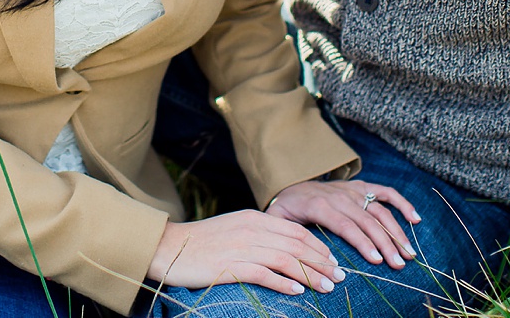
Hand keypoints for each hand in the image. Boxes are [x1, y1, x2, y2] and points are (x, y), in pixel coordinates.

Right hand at [147, 211, 344, 295]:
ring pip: (287, 259)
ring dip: (311, 275)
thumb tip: (283, 248)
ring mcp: (242, 247)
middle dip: (322, 261)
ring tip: (327, 287)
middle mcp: (251, 229)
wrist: (169, 246)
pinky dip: (284, 282)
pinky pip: (264, 274)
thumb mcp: (233, 229)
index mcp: (253, 218)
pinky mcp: (231, 265)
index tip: (332, 260)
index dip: (317, 245)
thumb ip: (257, 234)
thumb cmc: (201, 242)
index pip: (295, 229)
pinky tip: (298, 291)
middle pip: (297, 245)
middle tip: (339, 276)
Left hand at [266, 179, 420, 269]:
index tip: (377, 260)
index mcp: (320, 206)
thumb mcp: (279, 222)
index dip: (363, 243)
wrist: (289, 184)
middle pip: (367, 221)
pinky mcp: (361, 187)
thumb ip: (287, 236)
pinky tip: (415, 219)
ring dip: (396, 232)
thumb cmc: (286, 209)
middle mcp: (340, 196)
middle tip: (399, 264)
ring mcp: (352, 190)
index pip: (346, 226)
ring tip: (408, 254)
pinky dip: (402, 203)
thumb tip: (298, 260)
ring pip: (380, 210)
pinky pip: (385, 192)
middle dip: (385, 244)